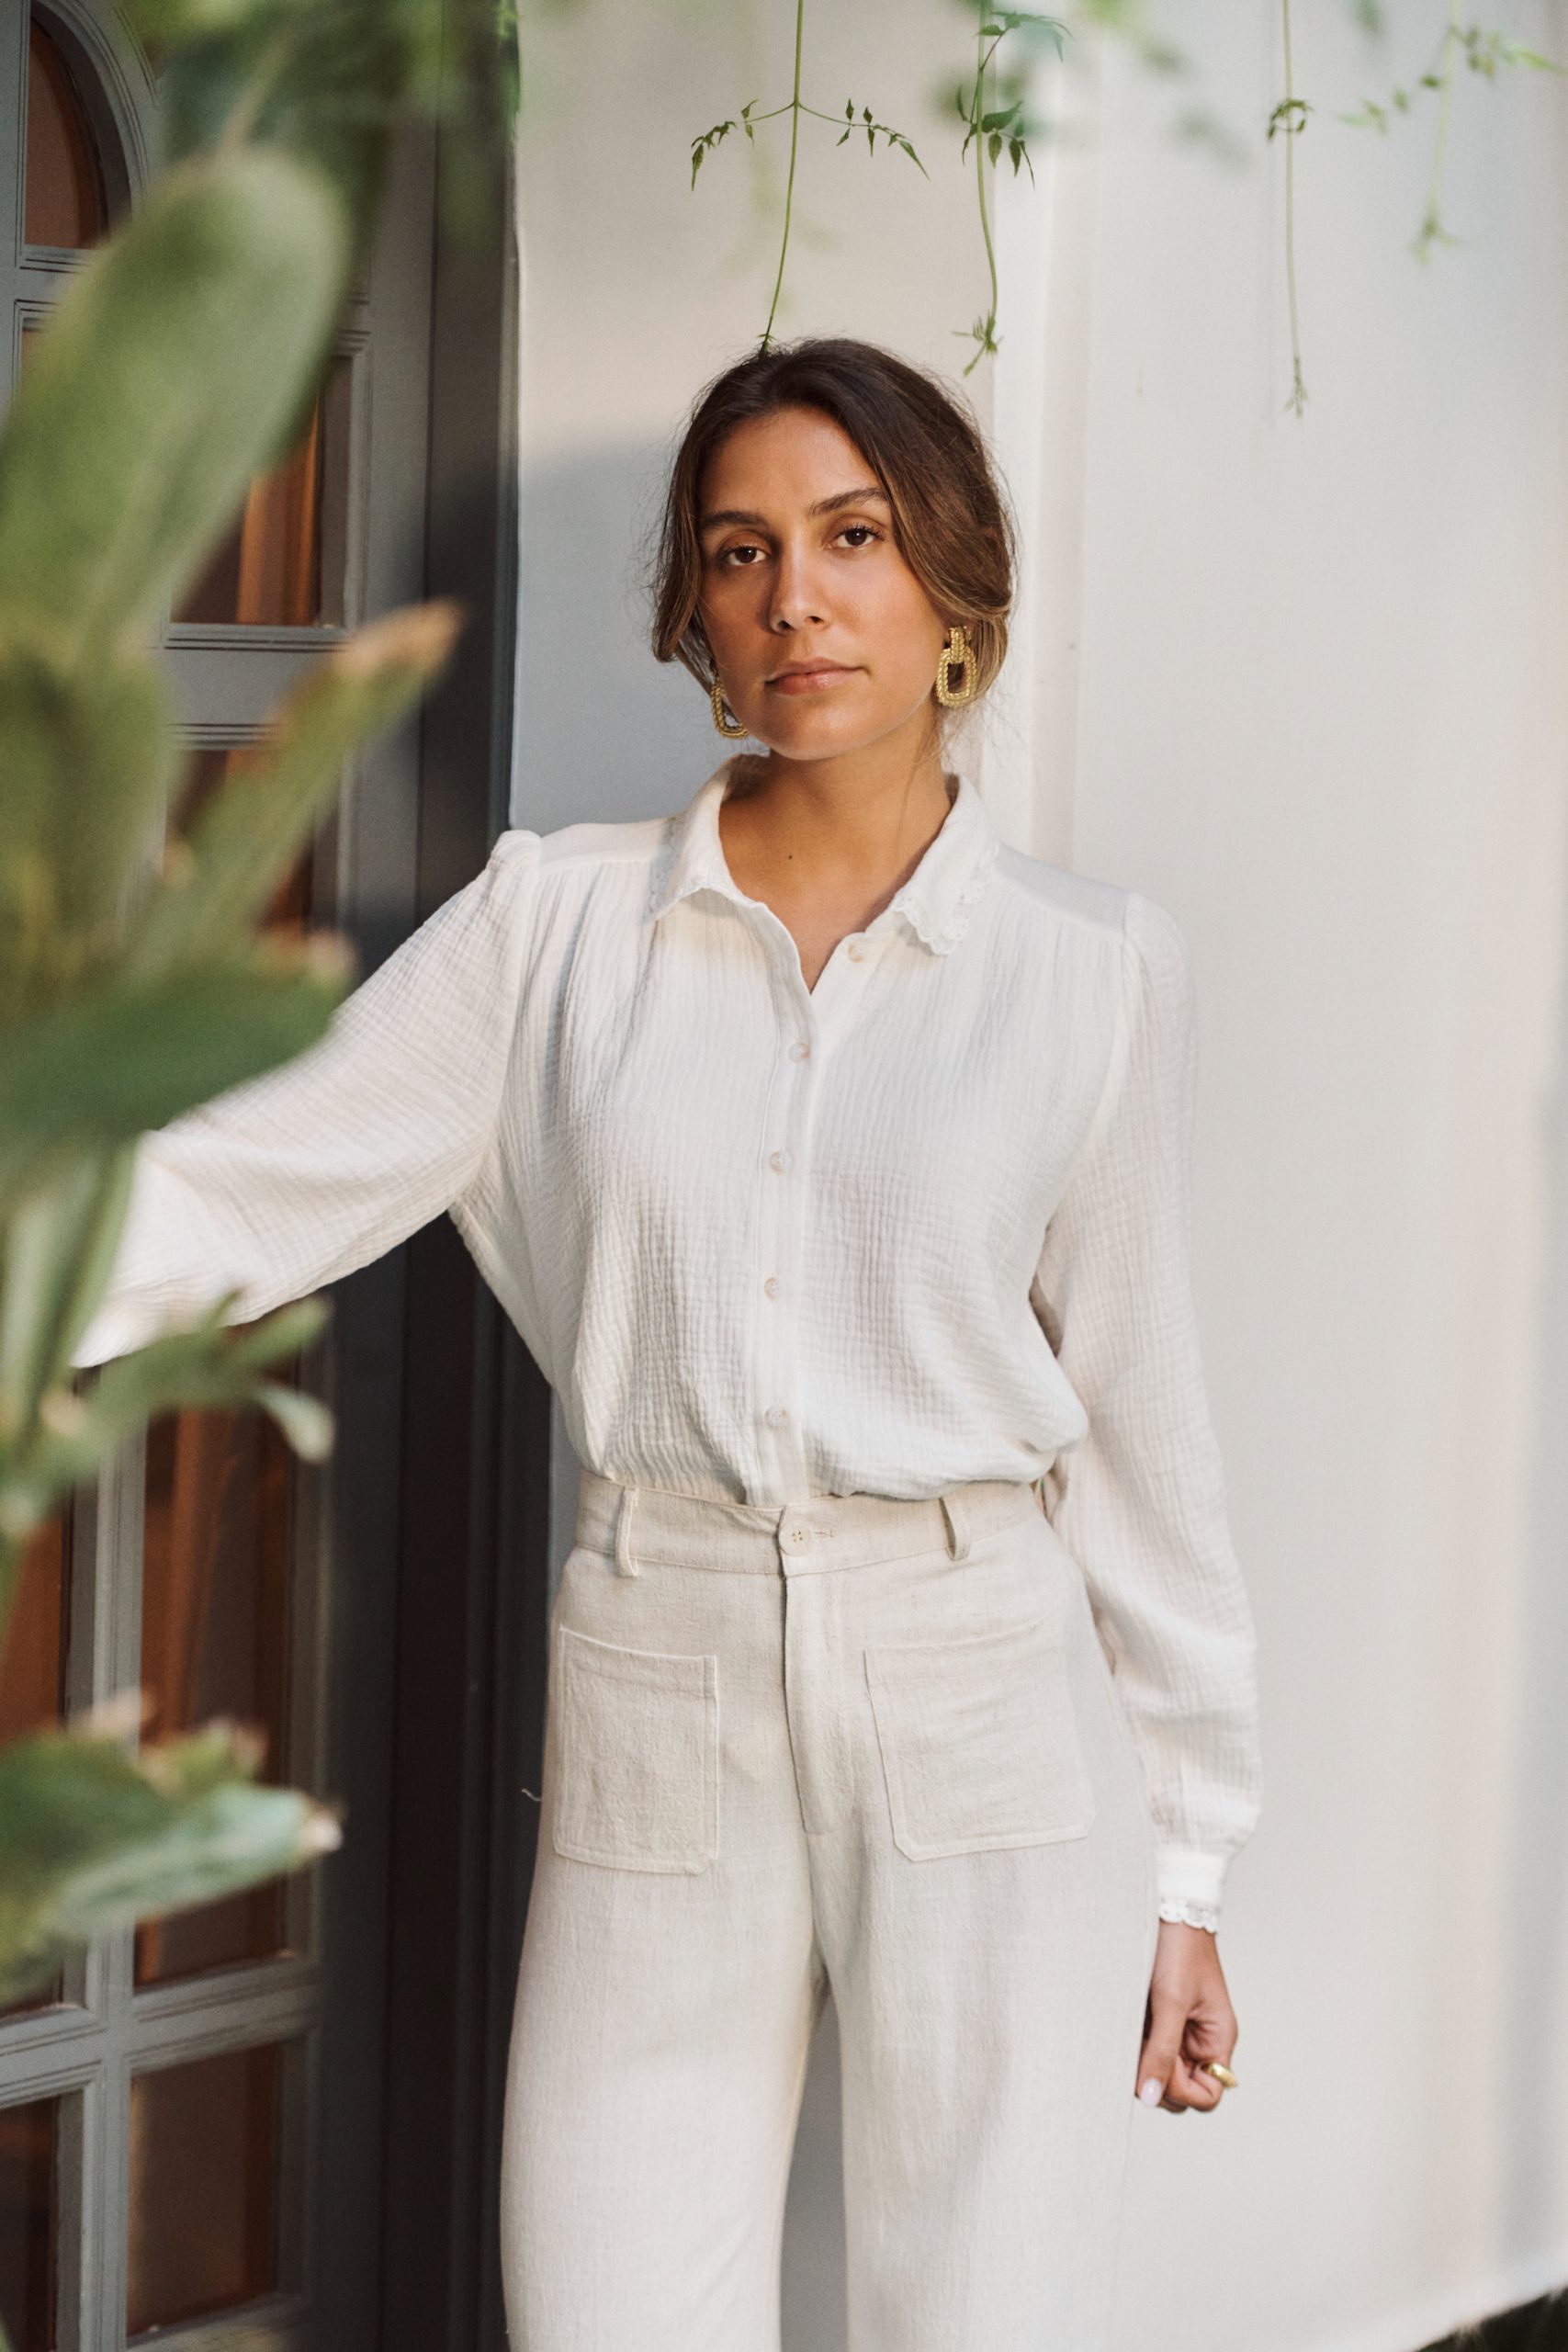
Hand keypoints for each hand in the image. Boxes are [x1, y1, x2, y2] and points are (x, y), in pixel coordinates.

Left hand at [1134, 1919, 1237, 2113]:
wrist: (1167, 1905)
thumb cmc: (1178, 1949)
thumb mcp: (1171, 2002)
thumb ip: (1162, 2052)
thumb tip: (1150, 2098)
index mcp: (1217, 2040)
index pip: (1208, 2096)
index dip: (1182, 2091)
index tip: (1161, 2065)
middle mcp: (1199, 2042)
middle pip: (1179, 2090)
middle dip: (1157, 2076)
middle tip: (1141, 2043)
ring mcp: (1177, 2032)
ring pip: (1157, 2070)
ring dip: (1140, 2058)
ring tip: (1132, 2027)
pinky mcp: (1156, 2019)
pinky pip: (1144, 2048)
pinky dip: (1132, 2043)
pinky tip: (1124, 2021)